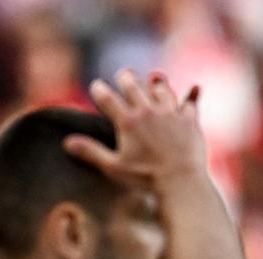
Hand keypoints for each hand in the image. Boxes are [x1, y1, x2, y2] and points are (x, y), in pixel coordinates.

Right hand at [65, 70, 205, 186]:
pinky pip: (190, 103)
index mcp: (128, 122)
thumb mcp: (113, 167)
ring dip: (156, 84)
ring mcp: (171, 113)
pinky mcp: (190, 119)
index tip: (96, 85)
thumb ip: (90, 152)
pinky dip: (192, 95)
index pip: (109, 100)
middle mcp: (149, 111)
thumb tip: (67, 142)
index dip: (100, 90)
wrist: (180, 180)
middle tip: (123, 74)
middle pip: (134, 88)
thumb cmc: (145, 177)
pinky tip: (195, 88)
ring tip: (154, 79)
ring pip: (162, 90)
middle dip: (126, 79)